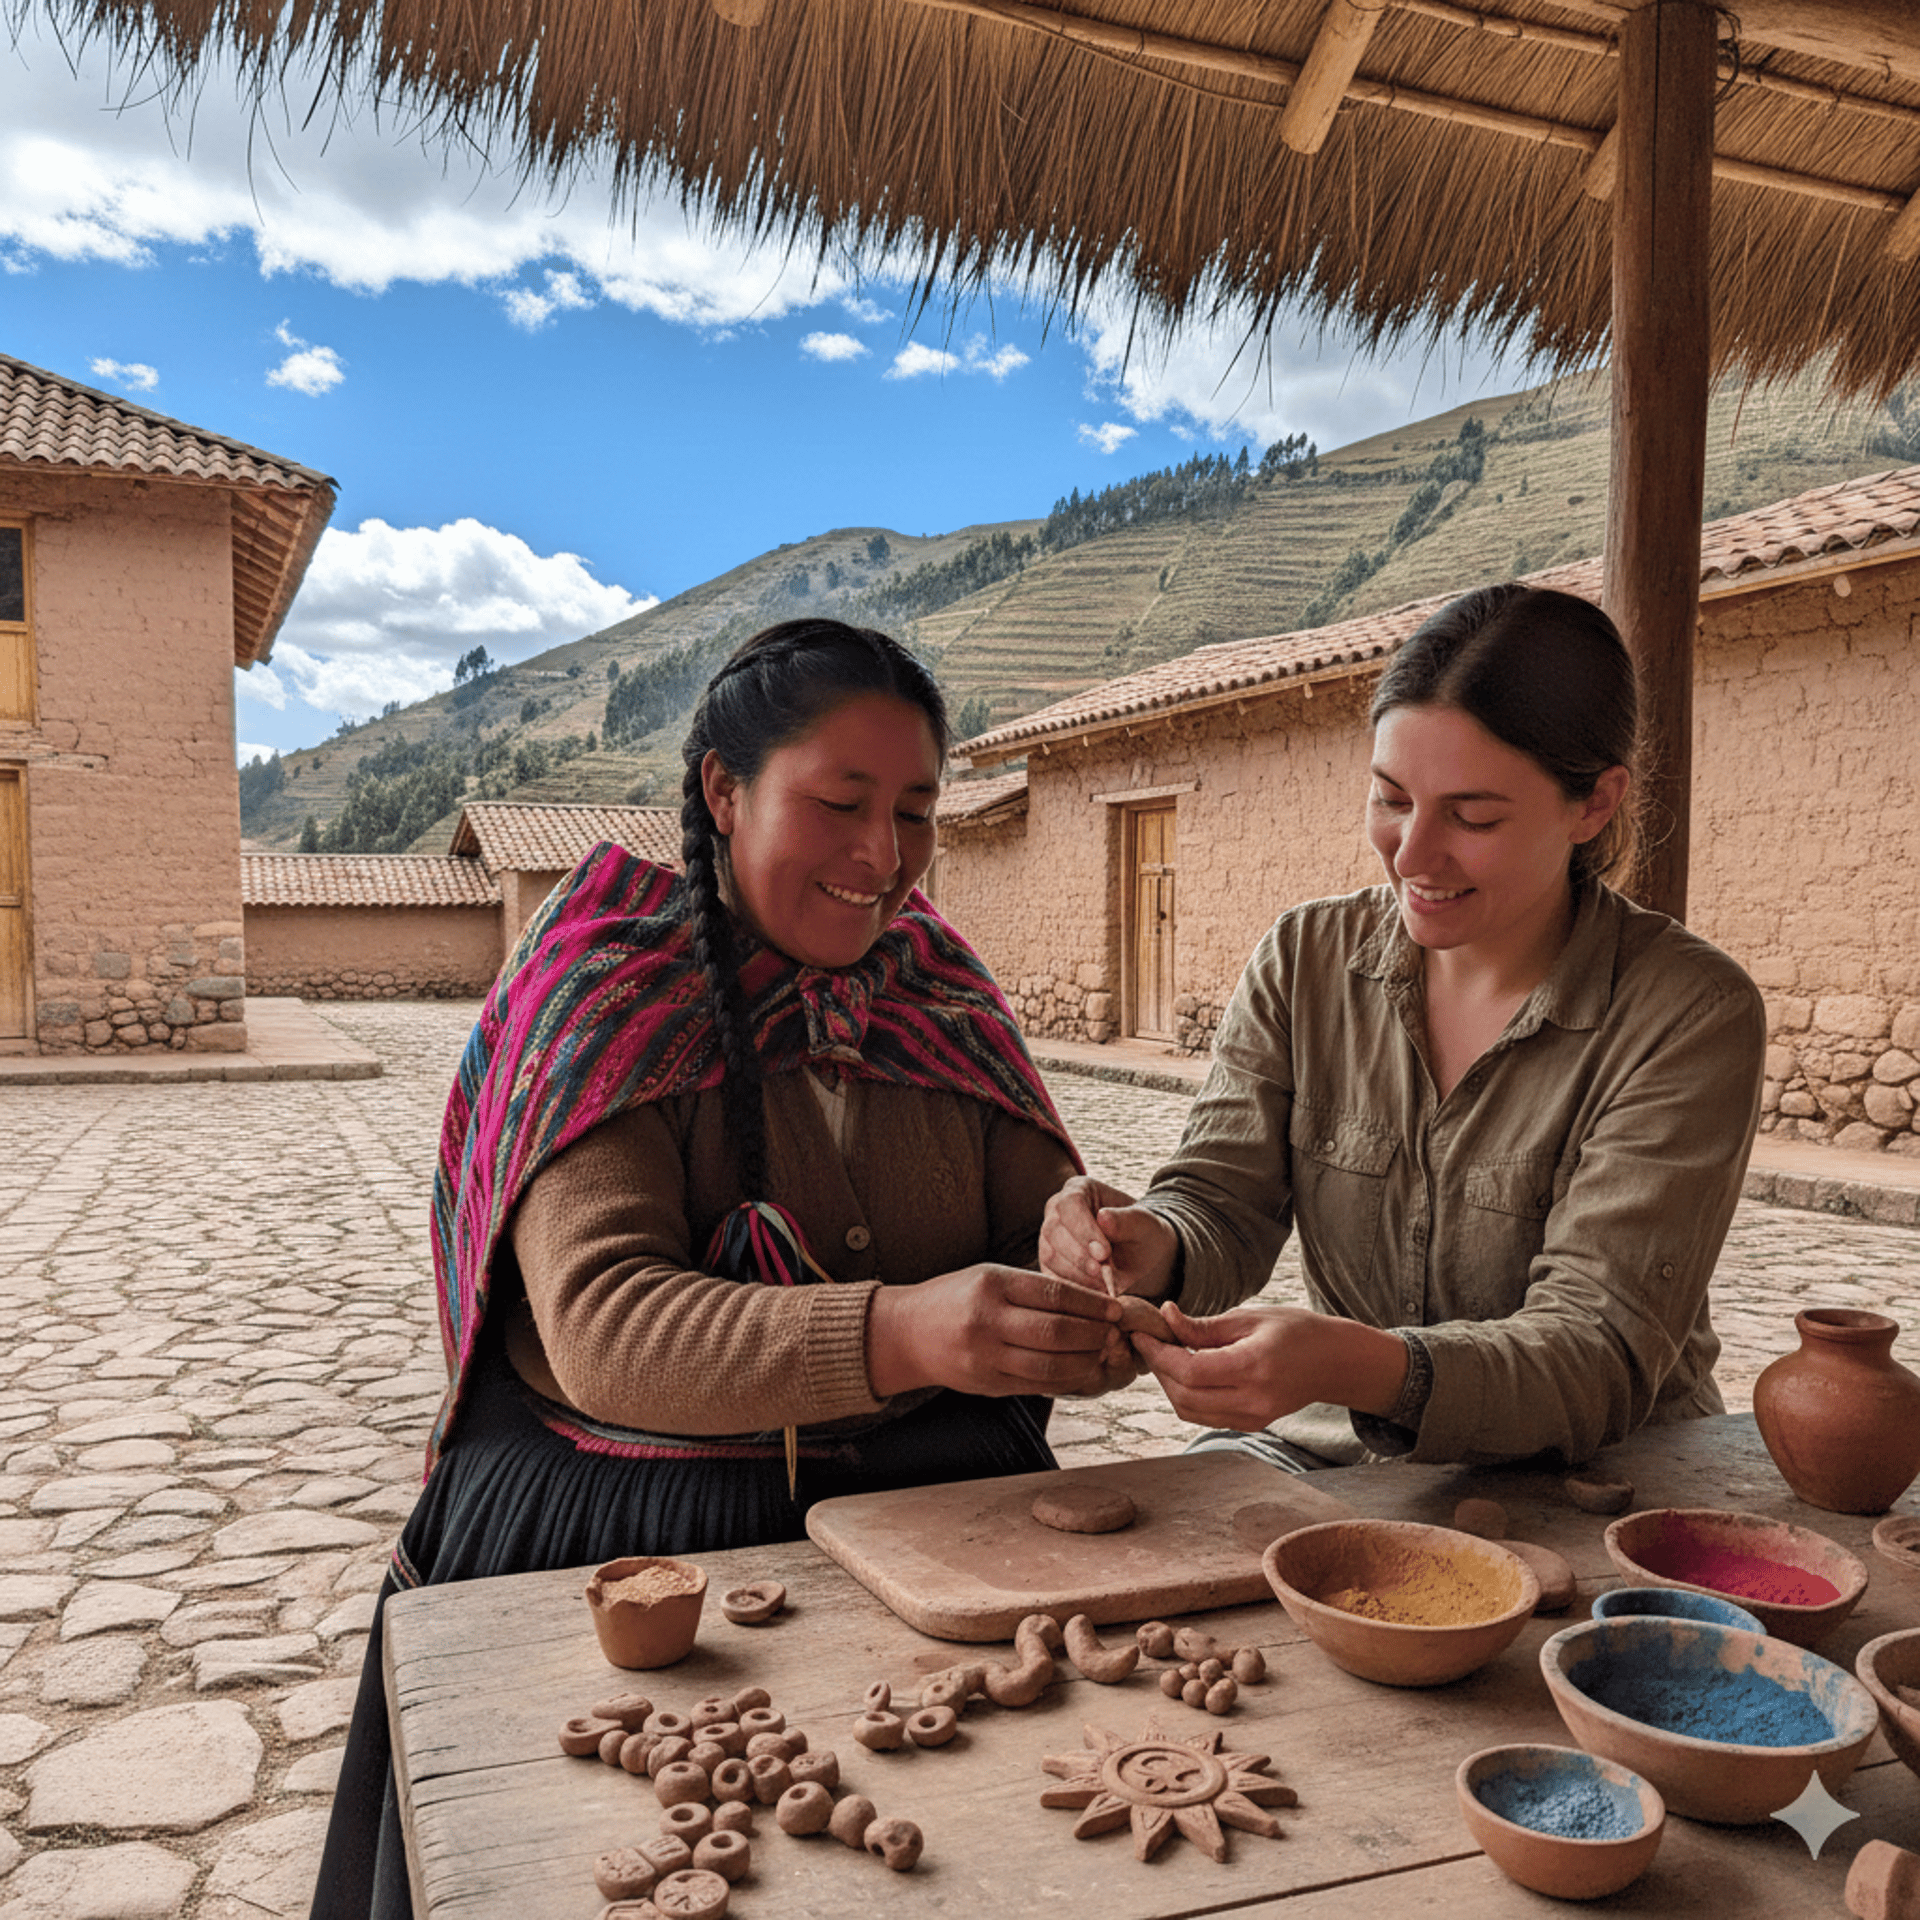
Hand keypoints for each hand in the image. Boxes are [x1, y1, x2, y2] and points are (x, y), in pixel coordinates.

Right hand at [867, 1263, 1127, 1399]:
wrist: (907, 1333)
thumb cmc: (956, 1298)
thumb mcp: (989, 1277)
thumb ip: (1033, 1289)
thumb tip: (1089, 1304)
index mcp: (991, 1284)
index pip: (1054, 1294)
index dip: (1091, 1304)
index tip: (1115, 1307)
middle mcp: (987, 1320)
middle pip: (1056, 1331)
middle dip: (1094, 1333)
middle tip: (1114, 1331)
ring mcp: (985, 1356)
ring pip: (1051, 1364)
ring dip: (1085, 1360)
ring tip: (1101, 1352)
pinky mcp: (987, 1384)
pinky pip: (1037, 1384)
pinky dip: (1065, 1379)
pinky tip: (1080, 1370)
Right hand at [1039, 1176, 1178, 1301]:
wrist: (1141, 1256)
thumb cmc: (1143, 1234)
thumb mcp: (1145, 1225)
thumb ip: (1127, 1220)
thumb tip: (1103, 1217)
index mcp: (1079, 1189)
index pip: (1070, 1204)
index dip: (1084, 1229)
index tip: (1104, 1253)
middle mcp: (1057, 1210)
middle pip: (1053, 1230)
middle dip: (1079, 1255)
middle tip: (1102, 1273)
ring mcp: (1049, 1237)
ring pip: (1049, 1254)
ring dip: (1075, 1274)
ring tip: (1102, 1286)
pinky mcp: (1049, 1263)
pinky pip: (1050, 1276)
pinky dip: (1071, 1287)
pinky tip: (1092, 1295)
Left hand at [1134, 1303, 1408, 1430]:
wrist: (1335, 1363)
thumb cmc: (1297, 1331)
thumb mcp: (1251, 1318)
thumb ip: (1205, 1326)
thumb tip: (1166, 1318)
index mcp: (1254, 1368)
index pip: (1190, 1371)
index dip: (1159, 1354)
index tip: (1142, 1334)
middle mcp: (1253, 1400)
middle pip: (1184, 1396)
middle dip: (1159, 1369)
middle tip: (1150, 1342)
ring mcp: (1253, 1417)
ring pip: (1189, 1411)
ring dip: (1169, 1385)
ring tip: (1165, 1355)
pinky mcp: (1251, 1423)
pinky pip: (1205, 1415)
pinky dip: (1186, 1396)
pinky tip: (1185, 1371)